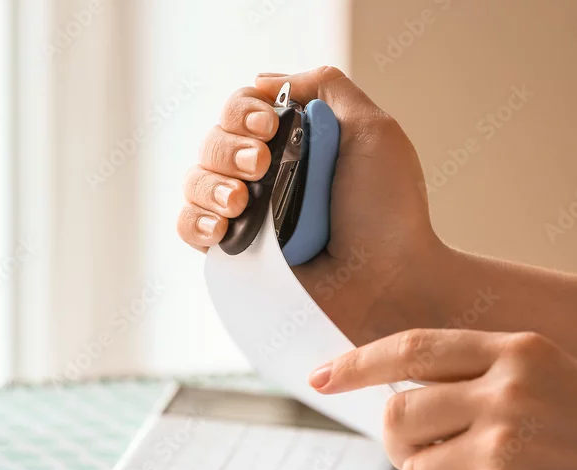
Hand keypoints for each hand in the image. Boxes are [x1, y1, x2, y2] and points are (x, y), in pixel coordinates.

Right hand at [178, 66, 448, 342]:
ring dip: (213, 183)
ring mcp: (248, 216)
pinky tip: (221, 226)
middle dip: (230, 147)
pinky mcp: (235, 254)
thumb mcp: (373, 129)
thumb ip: (325, 87)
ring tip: (242, 201)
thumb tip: (262, 81)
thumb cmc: (389, 212)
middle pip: (214, 141)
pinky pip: (188, 227)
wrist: (386, 281)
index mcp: (294, 143)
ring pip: (195, 180)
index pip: (242, 109)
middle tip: (261, 164)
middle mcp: (265, 176)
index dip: (244, 111)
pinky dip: (195, 220)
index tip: (269, 126)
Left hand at [309, 329, 576, 469]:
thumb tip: (402, 408)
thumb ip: (481, 386)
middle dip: (408, 454)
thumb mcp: (553, 386)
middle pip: (397, 418)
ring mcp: (502, 438)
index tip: (322, 377)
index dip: (359, 362)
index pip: (412, 347)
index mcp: (515, 350)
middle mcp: (503, 386)